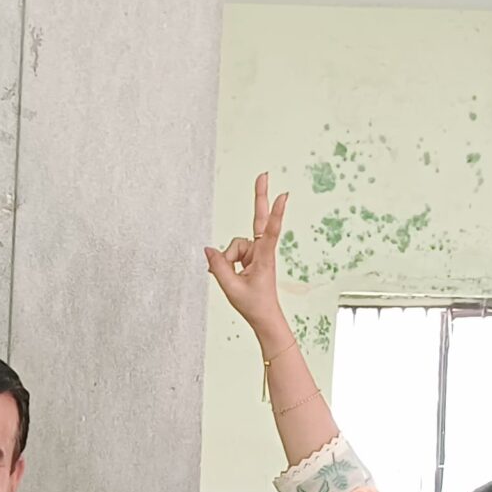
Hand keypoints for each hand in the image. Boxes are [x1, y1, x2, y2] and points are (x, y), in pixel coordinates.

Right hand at [202, 172, 292, 340]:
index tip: (283, 195)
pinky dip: (226, 264)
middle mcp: (262, 251)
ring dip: (227, 262)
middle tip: (263, 174)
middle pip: (259, 220)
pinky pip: (231, 254)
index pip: (270, 231)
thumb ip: (218, 267)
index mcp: (264, 258)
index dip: (275, 213)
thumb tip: (208, 249)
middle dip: (260, 197)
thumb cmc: (254, 304)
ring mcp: (256, 253)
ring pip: (233, 247)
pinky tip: (230, 275)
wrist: (263, 316)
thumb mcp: (231, 288)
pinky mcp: (251, 257)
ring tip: (233, 280)